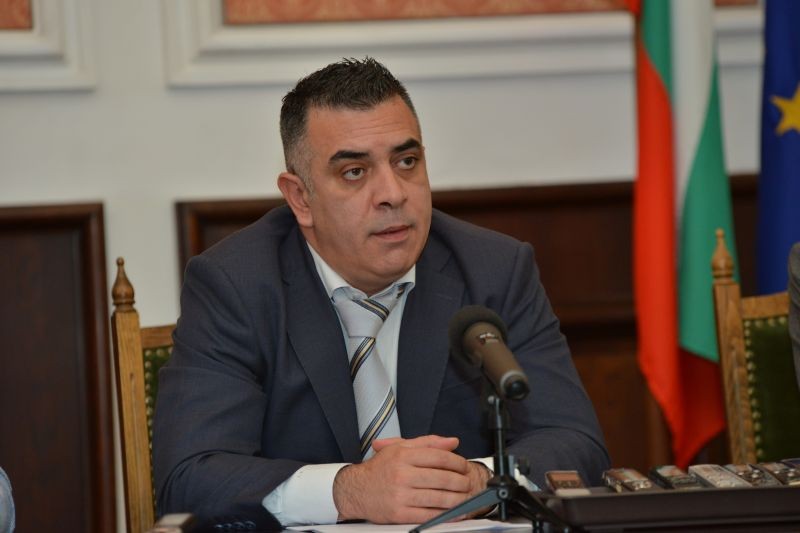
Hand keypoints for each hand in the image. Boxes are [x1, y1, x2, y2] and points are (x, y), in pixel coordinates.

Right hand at [332, 435, 488, 523]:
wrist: (356, 490)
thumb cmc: (380, 469)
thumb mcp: (400, 448)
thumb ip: (428, 443)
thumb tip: (452, 442)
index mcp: (403, 456)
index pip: (438, 457)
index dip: (457, 462)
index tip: (464, 466)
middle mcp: (402, 474)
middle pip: (441, 478)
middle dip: (460, 482)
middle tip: (468, 483)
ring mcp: (400, 495)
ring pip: (438, 498)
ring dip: (457, 500)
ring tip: (465, 497)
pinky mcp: (399, 514)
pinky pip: (428, 515)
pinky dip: (444, 516)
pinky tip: (453, 513)